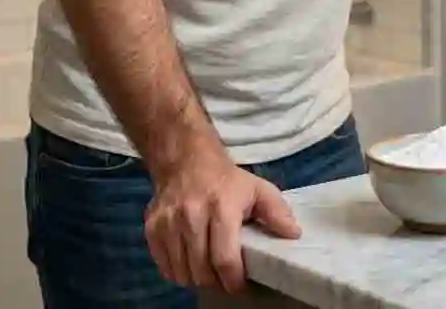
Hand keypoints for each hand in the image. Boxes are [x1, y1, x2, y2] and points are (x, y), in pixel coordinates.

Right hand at [145, 143, 300, 292]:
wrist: (186, 160)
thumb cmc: (226, 179)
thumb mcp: (257, 189)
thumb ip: (277, 212)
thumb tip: (294, 235)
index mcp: (222, 206)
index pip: (224, 258)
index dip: (233, 279)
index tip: (241, 284)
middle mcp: (192, 215)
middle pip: (201, 270)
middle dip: (216, 281)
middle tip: (225, 277)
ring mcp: (168, 223)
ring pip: (182, 272)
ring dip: (197, 278)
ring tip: (209, 269)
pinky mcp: (152, 228)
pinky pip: (165, 267)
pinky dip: (178, 272)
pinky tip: (191, 262)